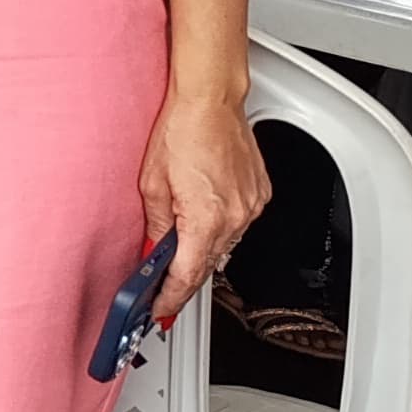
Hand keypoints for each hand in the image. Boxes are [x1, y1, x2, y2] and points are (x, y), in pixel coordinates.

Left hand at [138, 86, 268, 326]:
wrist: (210, 100)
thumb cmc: (180, 130)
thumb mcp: (151, 183)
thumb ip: (155, 225)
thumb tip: (152, 251)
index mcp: (206, 219)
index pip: (188, 276)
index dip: (171, 299)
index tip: (159, 311)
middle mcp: (235, 217)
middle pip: (207, 264)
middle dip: (184, 278)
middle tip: (162, 289)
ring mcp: (251, 206)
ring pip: (224, 244)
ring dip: (202, 249)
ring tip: (179, 246)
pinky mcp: (259, 194)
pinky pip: (238, 222)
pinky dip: (220, 226)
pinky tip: (203, 216)